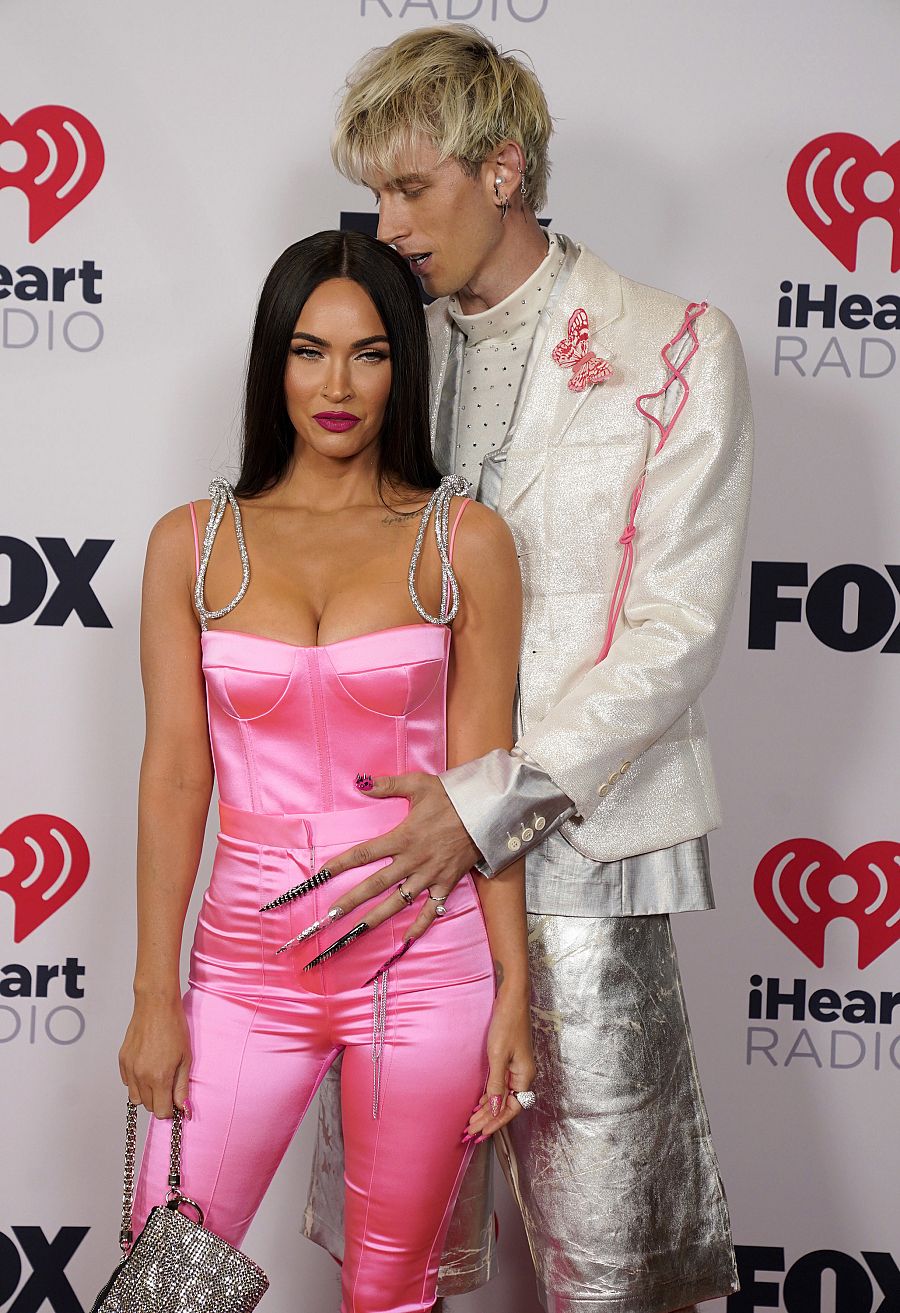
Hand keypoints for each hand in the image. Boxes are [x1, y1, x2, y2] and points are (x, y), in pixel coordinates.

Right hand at [119, 996, 191, 1119]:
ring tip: (158, 1077)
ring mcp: (129, 1068)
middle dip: (159, 1101)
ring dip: (147, 1094)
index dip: (170, 1110)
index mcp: (159, 1077)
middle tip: (169, 1086)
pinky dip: (136, 1082)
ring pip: (135, 1098)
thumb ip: (182, 1086)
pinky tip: (147, 1067)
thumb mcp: (186, 1058)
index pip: (160, 1112)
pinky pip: (127, 1082)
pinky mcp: (122, 1060)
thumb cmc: (174, 1027)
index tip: (175, 1102)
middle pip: (148, 1106)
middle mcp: (141, 1076)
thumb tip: (183, 1108)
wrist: (156, 1005)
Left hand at [314, 772, 481, 948]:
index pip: (365, 853)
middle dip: (352, 900)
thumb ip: (388, 785)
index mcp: (403, 837)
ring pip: (399, 901)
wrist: (486, 811)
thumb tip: (361, 783)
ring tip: (357, 931)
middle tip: (330, 916)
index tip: (322, 875)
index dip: (341, 864)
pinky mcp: (446, 883)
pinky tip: (408, 937)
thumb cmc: (452, 797)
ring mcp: (430, 875)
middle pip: (376, 884)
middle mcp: (413, 860)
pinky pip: (433, 909)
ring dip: (377, 917)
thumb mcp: (419, 784)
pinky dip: (422, 924)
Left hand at [463, 985, 535, 1141]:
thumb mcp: (498, 1055)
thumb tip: (494, 1109)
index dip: (496, 1121)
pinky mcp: (510, 1059)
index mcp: (524, 1075)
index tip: (481, 1132)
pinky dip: (490, 1095)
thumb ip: (496, 1084)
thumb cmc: (506, 1023)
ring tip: (473, 1120)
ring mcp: (517, 1067)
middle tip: (471, 1130)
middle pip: (507, 1104)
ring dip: (489, 1108)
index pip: (512, 1108)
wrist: (512, 998)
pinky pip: (501, 1084)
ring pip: (503, 1095)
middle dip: (489, 1118)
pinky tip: (480, 1101)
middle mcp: (523, 1074)